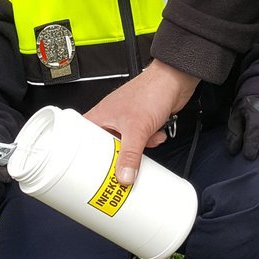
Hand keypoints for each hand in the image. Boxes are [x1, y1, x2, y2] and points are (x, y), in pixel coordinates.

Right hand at [85, 60, 198, 184]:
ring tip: (142, 147)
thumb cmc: (150, 91)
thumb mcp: (137, 130)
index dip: (83, 154)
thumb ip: (130, 156)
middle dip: (117, 154)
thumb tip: (124, 177)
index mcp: (100, 115)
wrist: (176, 81)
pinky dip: (149, 141)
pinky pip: (141, 139)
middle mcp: (111, 117)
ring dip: (137, 148)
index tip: (87, 169)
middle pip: (106, 145)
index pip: (82, 138)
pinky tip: (154, 138)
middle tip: (118, 166)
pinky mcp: (143, 121)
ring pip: (126, 144)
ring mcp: (127, 119)